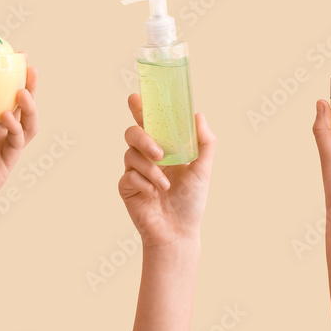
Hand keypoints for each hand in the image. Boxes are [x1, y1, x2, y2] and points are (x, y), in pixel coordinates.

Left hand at [0, 66, 38, 234]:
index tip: (4, 54)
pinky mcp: (4, 164)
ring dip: (29, 105)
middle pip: (16, 104)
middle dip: (26, 84)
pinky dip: (14, 127)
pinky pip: (15, 141)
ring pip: (25, 122)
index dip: (2, 77)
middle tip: (26, 63)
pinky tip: (5, 116)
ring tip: (22, 89)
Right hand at [118, 94, 216, 246]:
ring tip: (165, 185)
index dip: (139, 107)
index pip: (149, 121)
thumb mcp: (203, 170)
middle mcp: (146, 155)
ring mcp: (134, 170)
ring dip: (150, 169)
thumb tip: (198, 115)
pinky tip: (154, 194)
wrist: (178, 231)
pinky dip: (144, 183)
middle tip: (159, 153)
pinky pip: (129, 176)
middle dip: (143, 138)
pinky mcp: (126, 186)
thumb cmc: (191, 201)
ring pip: (130, 155)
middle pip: (132, 132)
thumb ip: (205, 143)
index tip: (135, 98)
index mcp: (163, 146)